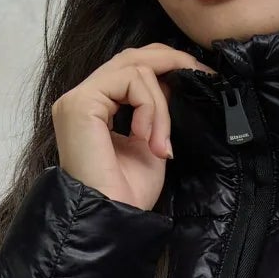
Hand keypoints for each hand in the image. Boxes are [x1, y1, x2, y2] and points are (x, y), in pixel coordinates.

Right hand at [52, 44, 216, 211]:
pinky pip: (130, 81)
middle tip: (201, 77)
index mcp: (95, 108)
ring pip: (135, 68)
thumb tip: (171, 79)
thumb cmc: (128, 193)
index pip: (130, 68)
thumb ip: (155, 109)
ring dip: (160, 105)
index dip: (166, 66)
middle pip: (131, 57)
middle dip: (171, 62)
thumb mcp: (151, 141)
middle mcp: (82, 99)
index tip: (201, 77)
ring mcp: (77, 100)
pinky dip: (150, 108)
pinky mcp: (81, 104)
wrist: (113, 220)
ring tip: (161, 144)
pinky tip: (149, 140)